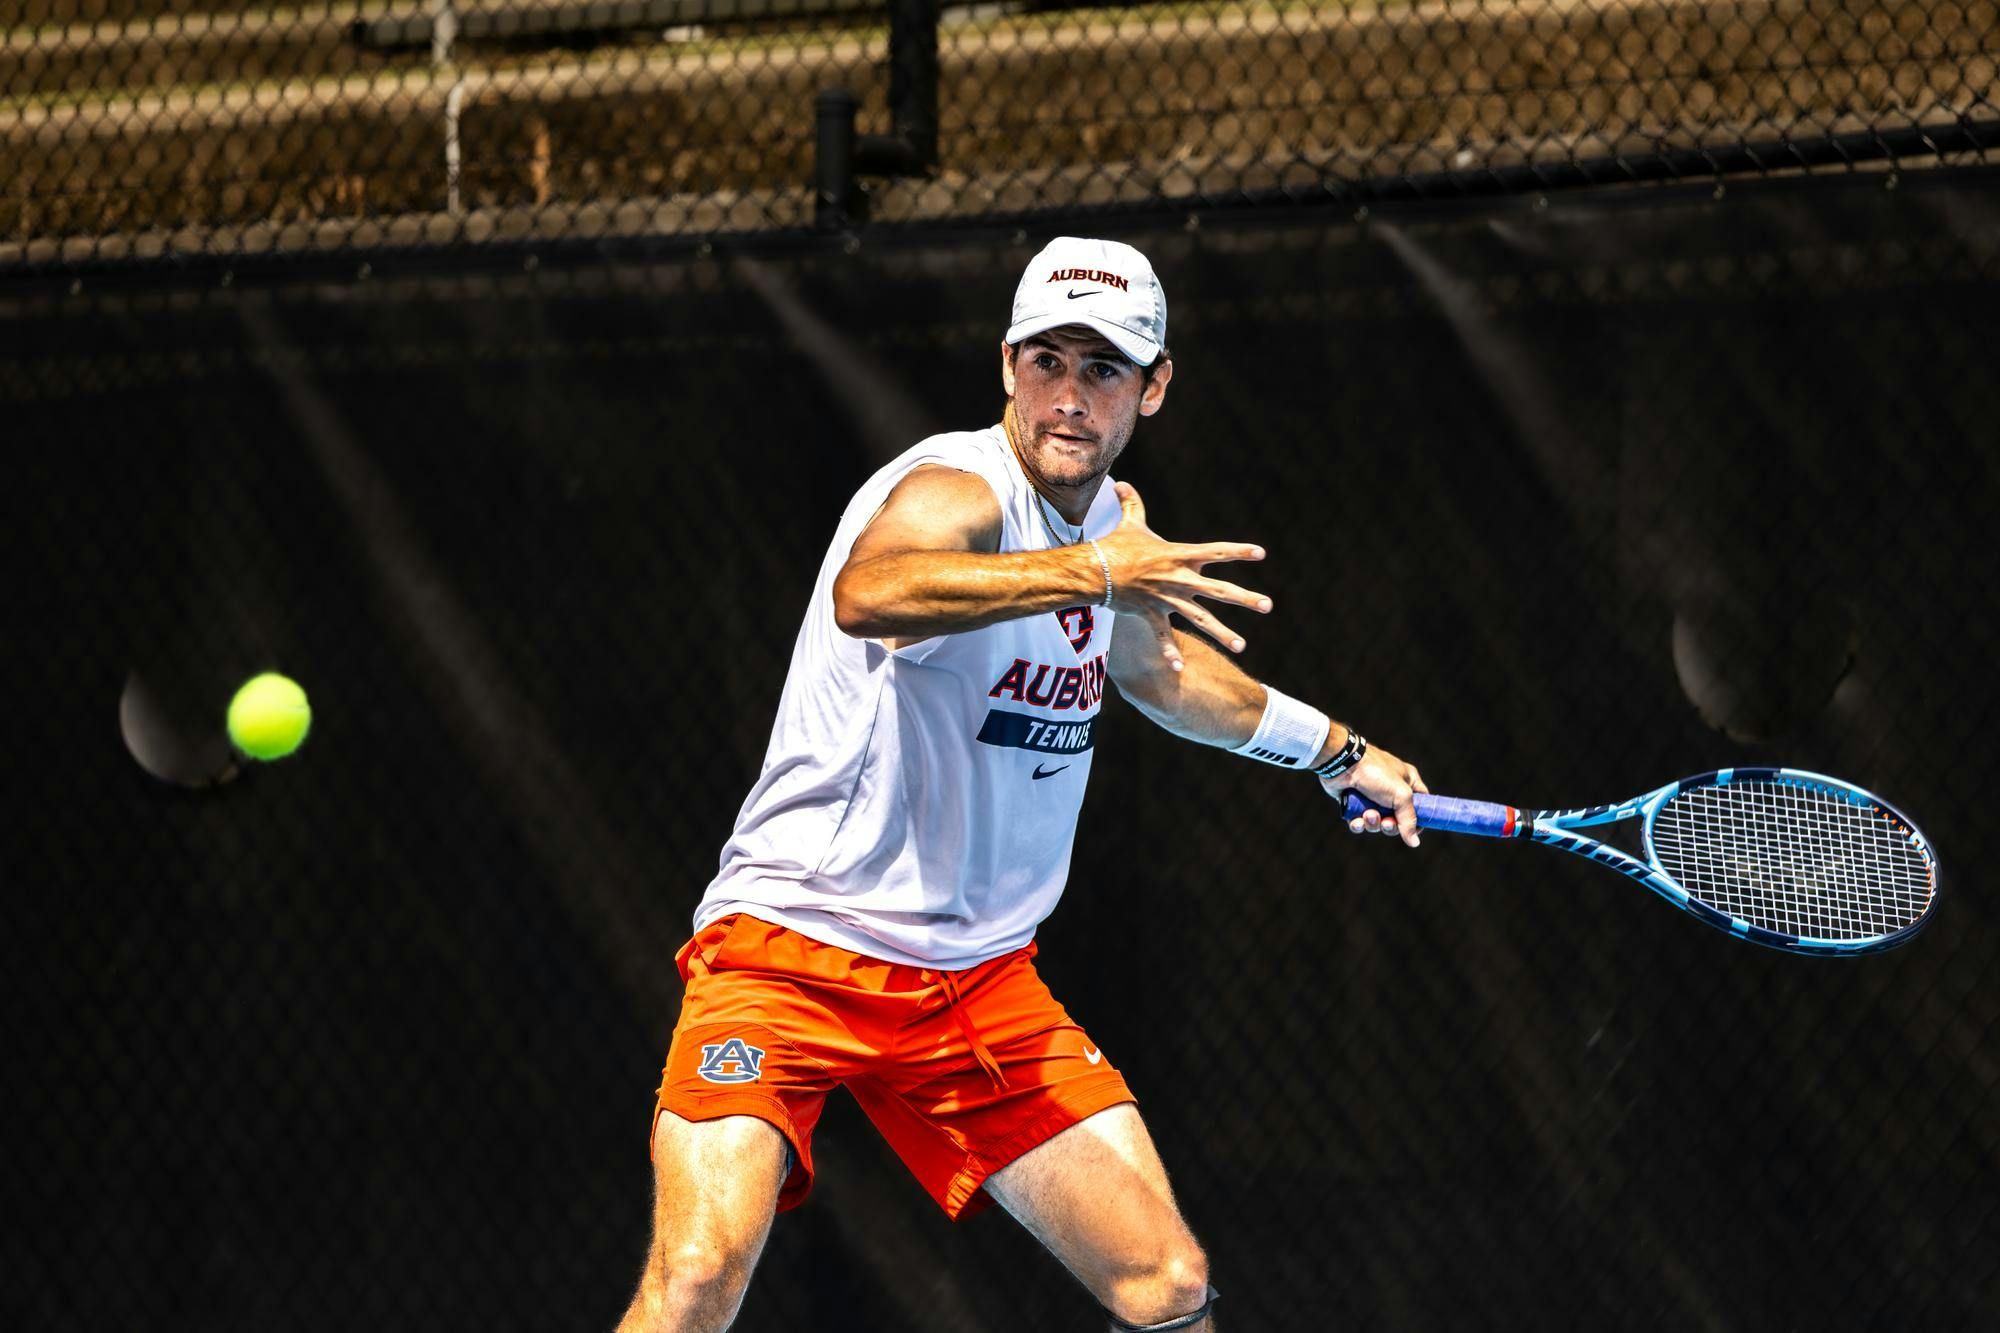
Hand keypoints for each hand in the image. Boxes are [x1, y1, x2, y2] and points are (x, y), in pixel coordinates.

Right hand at [1097, 481, 1269, 672]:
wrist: (1093, 571)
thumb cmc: (1114, 546)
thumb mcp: (1129, 523)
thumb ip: (1132, 504)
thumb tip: (1121, 483)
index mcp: (1180, 556)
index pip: (1216, 551)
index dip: (1239, 551)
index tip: (1261, 554)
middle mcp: (1180, 579)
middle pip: (1219, 591)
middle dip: (1245, 598)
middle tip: (1268, 605)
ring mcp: (1167, 600)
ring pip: (1201, 620)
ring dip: (1222, 633)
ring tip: (1241, 647)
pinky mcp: (1151, 615)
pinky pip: (1163, 637)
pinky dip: (1169, 652)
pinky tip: (1180, 667)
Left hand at [1323, 744, 1428, 848]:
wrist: (1343, 765)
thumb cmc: (1376, 774)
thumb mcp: (1401, 795)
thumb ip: (1409, 820)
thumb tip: (1414, 843)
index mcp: (1408, 782)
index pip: (1421, 805)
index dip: (1419, 820)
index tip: (1414, 832)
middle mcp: (1391, 790)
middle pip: (1398, 819)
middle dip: (1391, 825)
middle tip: (1386, 823)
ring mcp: (1372, 797)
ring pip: (1377, 822)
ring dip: (1373, 823)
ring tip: (1367, 815)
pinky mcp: (1354, 803)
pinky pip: (1360, 822)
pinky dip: (1358, 824)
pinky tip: (1356, 820)